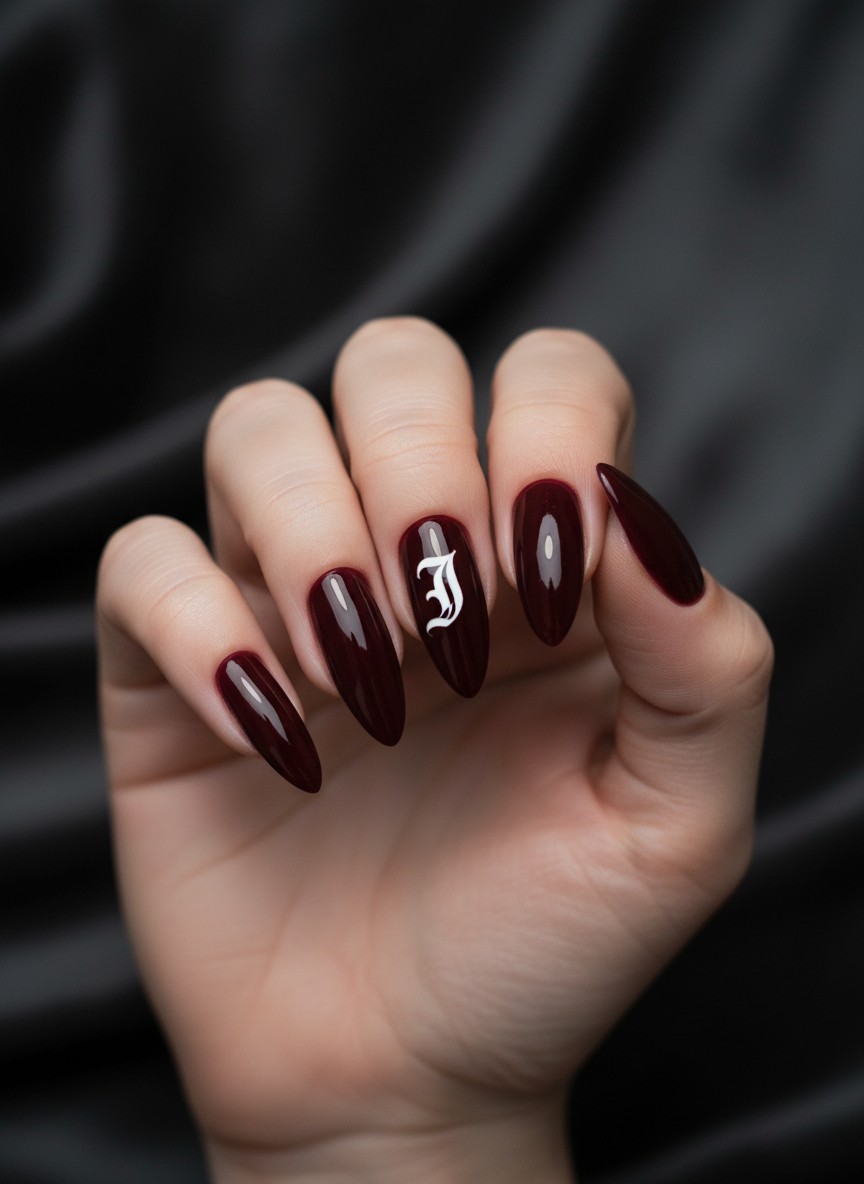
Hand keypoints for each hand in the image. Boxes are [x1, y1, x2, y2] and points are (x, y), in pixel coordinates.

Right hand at [97, 321, 771, 1182]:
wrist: (404, 1074)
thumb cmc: (545, 942)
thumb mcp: (677, 821)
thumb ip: (705, 662)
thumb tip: (636, 517)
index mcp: (546, 560)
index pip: (549, 375)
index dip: (548, 430)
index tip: (546, 578)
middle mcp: (414, 549)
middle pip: (391, 359)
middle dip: (417, 459)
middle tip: (444, 619)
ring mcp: (288, 596)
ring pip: (256, 426)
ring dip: (308, 527)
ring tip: (359, 676)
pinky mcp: (179, 663)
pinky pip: (142, 561)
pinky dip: (199, 629)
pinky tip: (269, 739)